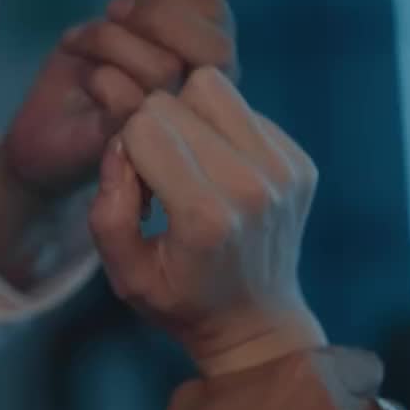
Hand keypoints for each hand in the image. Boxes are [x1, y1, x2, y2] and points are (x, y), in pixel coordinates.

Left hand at [2, 0, 235, 200]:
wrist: (44, 128)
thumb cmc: (87, 70)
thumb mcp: (120, 20)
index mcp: (204, 58)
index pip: (216, 12)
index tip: (124, 4)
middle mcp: (202, 93)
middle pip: (215, 46)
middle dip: (156, 18)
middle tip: (112, 17)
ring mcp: (175, 123)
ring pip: (164, 69)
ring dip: (110, 42)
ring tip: (83, 46)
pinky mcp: (139, 146)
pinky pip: (131, 100)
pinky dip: (101, 78)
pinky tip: (87, 82)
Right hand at [90, 64, 320, 372]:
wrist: (258, 323)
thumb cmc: (182, 299)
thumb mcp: (126, 274)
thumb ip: (108, 212)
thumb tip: (121, 145)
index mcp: (205, 217)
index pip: (144, 125)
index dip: (127, 149)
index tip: (138, 188)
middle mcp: (252, 187)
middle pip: (174, 100)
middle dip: (155, 130)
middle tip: (162, 176)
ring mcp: (285, 172)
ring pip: (213, 86)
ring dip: (191, 115)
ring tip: (191, 160)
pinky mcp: (302, 163)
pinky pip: (245, 109)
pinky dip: (225, 129)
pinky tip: (223, 170)